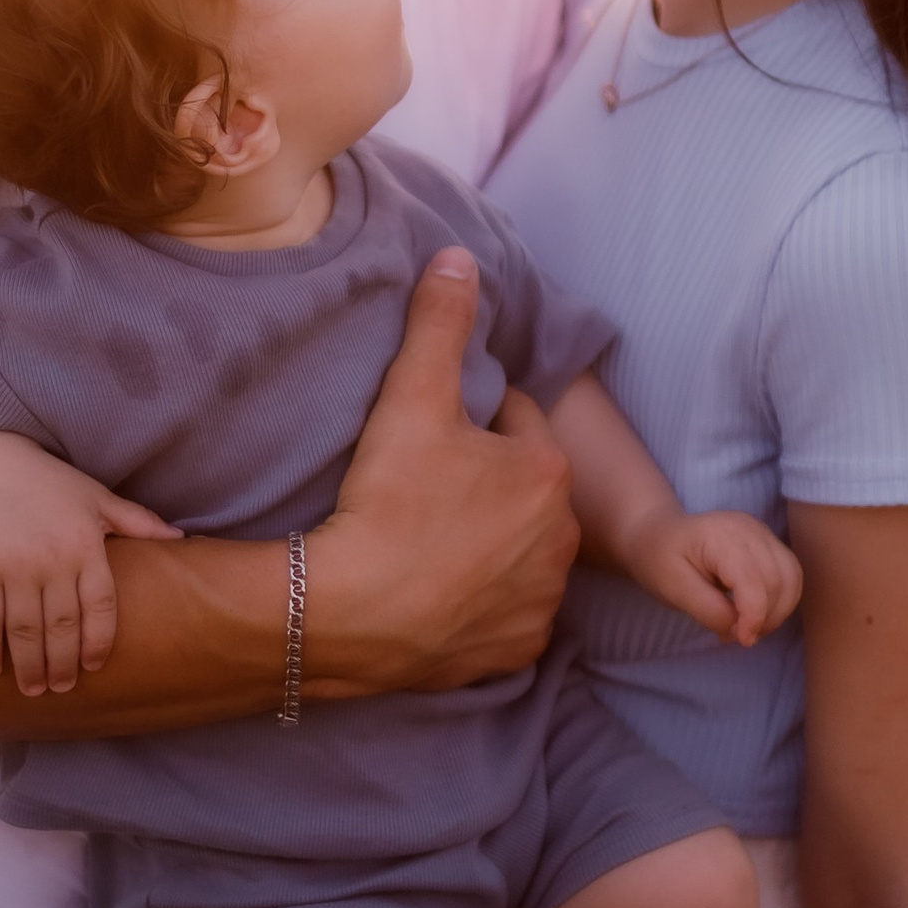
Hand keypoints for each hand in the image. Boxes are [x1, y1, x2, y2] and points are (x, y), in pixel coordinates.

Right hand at [0, 446, 181, 694]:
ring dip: (29, 666)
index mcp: (86, 546)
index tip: (93, 667)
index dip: (98, 642)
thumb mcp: (97, 498)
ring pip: (26, 631)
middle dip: (62, 664)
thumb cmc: (49, 485)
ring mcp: (15, 565)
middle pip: (63, 627)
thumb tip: (182, 538)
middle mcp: (53, 559)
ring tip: (34, 689)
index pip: (101, 606)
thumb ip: (137, 521)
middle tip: (61, 688)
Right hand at [311, 250, 577, 692]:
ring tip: (429, 542)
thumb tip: (460, 257)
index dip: (469, 422)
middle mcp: (561, 539)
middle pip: (521, 490)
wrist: (345, 615)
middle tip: (423, 489)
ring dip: (489, 543)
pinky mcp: (516, 650)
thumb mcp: (410, 397)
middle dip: (486, 483)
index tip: (429, 435)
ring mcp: (540, 601)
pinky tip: (439, 593)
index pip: (514, 423)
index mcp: (546, 472)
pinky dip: (482, 603)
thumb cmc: (385, 502)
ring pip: (519, 552)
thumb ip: (439, 322)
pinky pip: (506, 613)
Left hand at [626, 506, 803, 646]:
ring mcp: (761, 533)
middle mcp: (749, 529)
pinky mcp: (767, 542)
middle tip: (740, 637)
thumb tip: (741, 630)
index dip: (754, 616)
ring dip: (778, 611)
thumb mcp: (674, 590)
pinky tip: (756, 614)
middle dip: (767, 617)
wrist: (657, 535)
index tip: (741, 640)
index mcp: (721, 536)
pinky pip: (789, 574)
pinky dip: (780, 600)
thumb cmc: (659, 560)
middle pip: (779, 579)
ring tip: (749, 627)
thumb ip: (709, 610)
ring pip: (792, 577)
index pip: (754, 579)